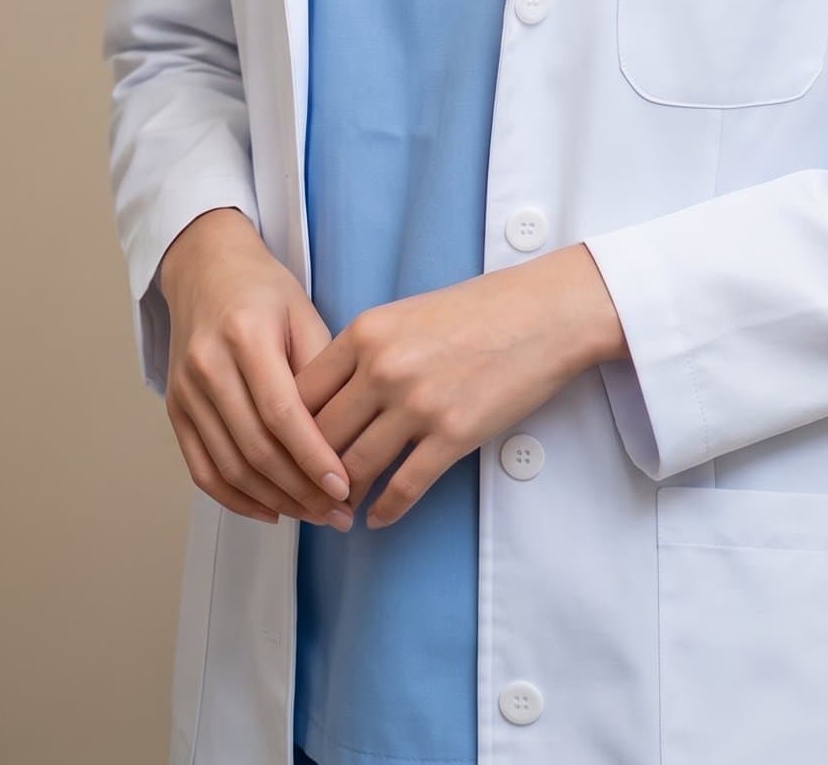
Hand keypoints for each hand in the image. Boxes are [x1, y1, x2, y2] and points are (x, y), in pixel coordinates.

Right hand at [158, 206, 356, 530]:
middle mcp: (208, 365)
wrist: (205, 267)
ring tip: (314, 515)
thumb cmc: (264, 289)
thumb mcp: (303, 313)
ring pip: (230, 466)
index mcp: (246, 335)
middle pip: (255, 447)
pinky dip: (236, 499)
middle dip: (301, 490)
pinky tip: (270, 511)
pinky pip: (202, 469)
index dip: (313, 457)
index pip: (281, 413)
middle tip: (339, 513)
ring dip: (274, 501)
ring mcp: (185, 390)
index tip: (344, 488)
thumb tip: (344, 439)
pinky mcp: (175, 409)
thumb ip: (321, 373)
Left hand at [292, 243, 625, 529]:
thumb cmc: (477, 310)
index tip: (284, 454)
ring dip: (342, 496)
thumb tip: (329, 402)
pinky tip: (377, 517)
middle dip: (307, 472)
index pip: (301, 393)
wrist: (542, 313)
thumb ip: (363, 353)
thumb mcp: (404, 315)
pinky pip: (403, 486)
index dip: (286, 432)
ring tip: (337, 510)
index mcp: (365, 332)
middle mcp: (383, 367)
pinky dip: (385, 510)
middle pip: (319, 436)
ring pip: (355, 466)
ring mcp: (417, 403)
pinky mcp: (452, 435)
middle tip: (303, 494)